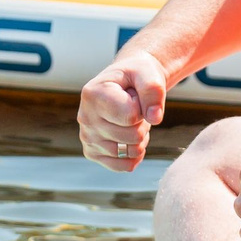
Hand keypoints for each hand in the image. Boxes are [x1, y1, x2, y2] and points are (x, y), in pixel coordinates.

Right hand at [79, 51, 166, 171]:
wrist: (126, 82)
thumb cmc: (136, 76)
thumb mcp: (147, 73)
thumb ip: (153, 91)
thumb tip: (155, 118)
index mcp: (93, 94)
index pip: (131, 116)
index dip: (143, 107)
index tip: (135, 95)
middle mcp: (85, 117)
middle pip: (132, 136)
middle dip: (143, 122)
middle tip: (136, 108)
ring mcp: (87, 137)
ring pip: (130, 152)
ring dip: (140, 137)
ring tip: (132, 119)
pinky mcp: (92, 152)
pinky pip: (124, 166)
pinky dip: (135, 154)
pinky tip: (131, 137)